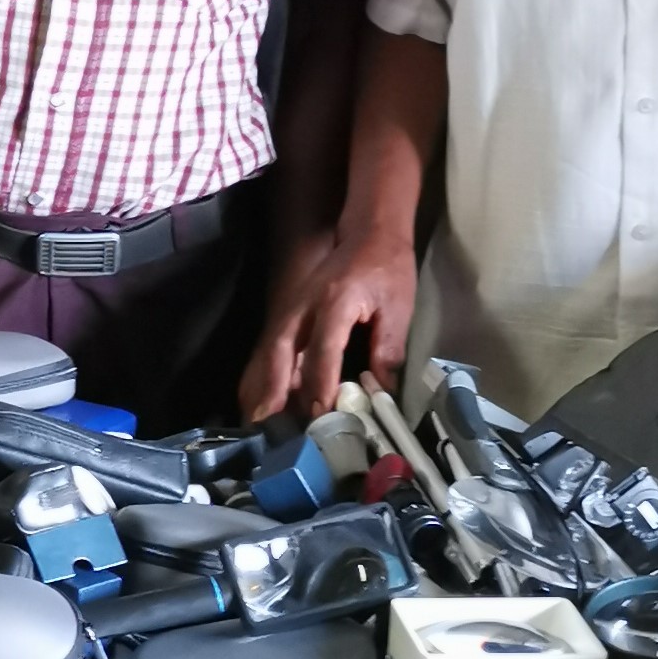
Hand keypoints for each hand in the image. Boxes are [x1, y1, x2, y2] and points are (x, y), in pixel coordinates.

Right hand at [239, 223, 417, 420]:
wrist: (369, 232)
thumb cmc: (387, 267)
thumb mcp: (398, 308)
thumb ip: (388, 351)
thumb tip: (380, 394)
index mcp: (334, 303)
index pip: (322, 351)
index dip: (320, 386)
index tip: (320, 416)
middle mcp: (304, 308)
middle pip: (279, 352)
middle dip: (272, 391)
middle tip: (266, 426)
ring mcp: (292, 311)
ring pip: (269, 353)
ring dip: (264, 387)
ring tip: (260, 423)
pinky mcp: (291, 317)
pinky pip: (273, 351)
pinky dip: (269, 377)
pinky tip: (272, 403)